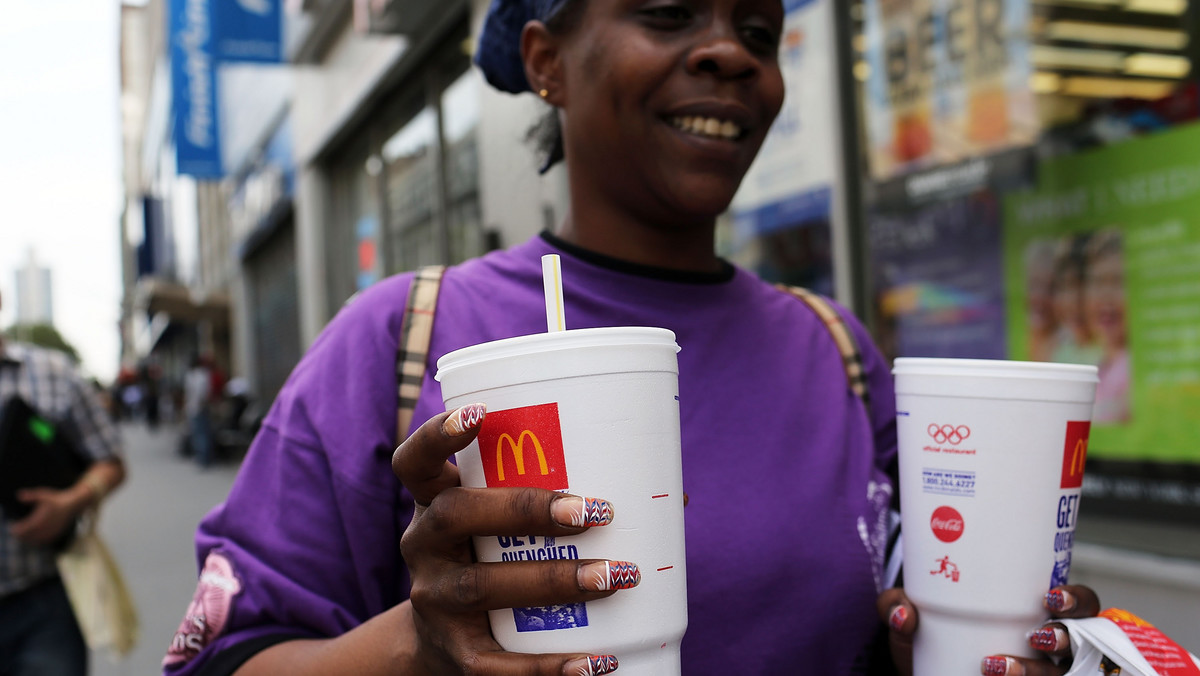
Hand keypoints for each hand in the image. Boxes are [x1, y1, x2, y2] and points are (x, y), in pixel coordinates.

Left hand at [9, 487, 78, 545]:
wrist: (73, 504)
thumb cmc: (56, 499)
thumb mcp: (43, 494)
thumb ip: (30, 496)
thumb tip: (18, 495)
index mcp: (39, 520)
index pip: (22, 529)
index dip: (15, 529)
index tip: (12, 526)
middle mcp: (44, 528)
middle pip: (26, 537)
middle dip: (20, 535)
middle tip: (16, 531)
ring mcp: (50, 532)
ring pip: (34, 541)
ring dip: (28, 539)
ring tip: (24, 535)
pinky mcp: (55, 534)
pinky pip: (43, 541)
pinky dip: (37, 541)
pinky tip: (34, 537)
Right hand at [391, 404, 627, 674]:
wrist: (445, 645)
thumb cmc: (496, 558)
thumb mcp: (505, 524)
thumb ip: (567, 498)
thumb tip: (676, 495)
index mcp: (434, 500)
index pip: (415, 460)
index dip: (438, 435)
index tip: (480, 415)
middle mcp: (422, 545)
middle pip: (454, 515)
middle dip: (524, 509)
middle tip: (594, 510)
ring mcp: (434, 600)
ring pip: (481, 587)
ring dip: (554, 579)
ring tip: (616, 576)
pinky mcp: (456, 655)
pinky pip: (498, 665)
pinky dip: (550, 665)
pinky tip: (598, 662)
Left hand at [877, 585, 1101, 675]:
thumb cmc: (926, 641)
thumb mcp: (910, 620)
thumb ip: (896, 606)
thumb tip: (904, 611)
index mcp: (1033, 614)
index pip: (1080, 604)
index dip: (1077, 600)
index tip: (1052, 598)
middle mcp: (1048, 650)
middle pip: (1084, 642)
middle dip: (1066, 638)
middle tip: (1037, 636)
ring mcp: (1041, 675)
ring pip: (1062, 675)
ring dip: (1036, 671)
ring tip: (994, 665)